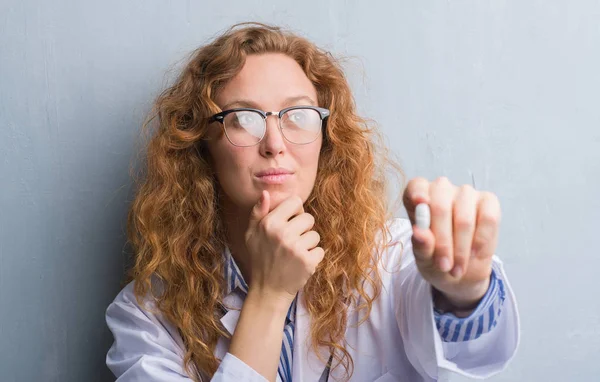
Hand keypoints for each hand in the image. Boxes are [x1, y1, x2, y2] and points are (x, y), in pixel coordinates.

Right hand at [244, 191, 323, 308]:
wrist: (268, 290)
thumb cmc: (260, 259)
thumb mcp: (251, 234)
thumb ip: (258, 212)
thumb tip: (266, 193)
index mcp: (269, 223)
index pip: (295, 202)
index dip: (295, 212)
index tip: (290, 223)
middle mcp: (282, 233)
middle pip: (308, 218)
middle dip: (303, 229)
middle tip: (292, 242)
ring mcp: (296, 248)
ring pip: (315, 235)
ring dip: (308, 244)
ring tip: (295, 254)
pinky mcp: (308, 261)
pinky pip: (320, 250)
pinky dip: (313, 258)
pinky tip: (301, 264)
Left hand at [402, 176, 500, 309]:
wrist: (461, 270)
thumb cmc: (435, 258)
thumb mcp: (424, 258)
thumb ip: (421, 246)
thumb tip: (419, 233)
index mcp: (417, 198)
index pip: (416, 187)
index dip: (417, 193)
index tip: (419, 203)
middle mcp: (441, 189)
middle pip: (440, 208)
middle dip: (443, 242)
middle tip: (444, 266)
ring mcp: (465, 193)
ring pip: (464, 219)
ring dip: (461, 249)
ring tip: (457, 269)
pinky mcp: (488, 201)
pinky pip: (488, 218)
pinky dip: (481, 240)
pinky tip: (475, 253)